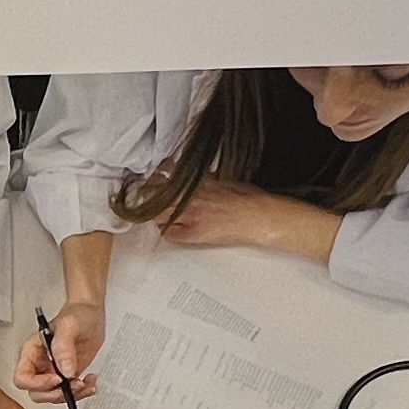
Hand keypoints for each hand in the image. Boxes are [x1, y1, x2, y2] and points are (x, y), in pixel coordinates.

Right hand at [17, 298, 105, 405]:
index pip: (23, 378)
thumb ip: (64, 348)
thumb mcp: (68, 326)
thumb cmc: (76, 315)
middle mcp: (40, 365)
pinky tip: (90, 381)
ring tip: (85, 384)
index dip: (37, 384)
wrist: (91, 314)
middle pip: (37, 393)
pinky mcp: (68, 376)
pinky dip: (82, 392)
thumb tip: (66, 371)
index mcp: (32, 352)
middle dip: (55, 394)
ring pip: (55, 396)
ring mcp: (53, 372)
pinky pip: (70, 393)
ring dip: (71, 395)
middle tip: (73, 386)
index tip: (57, 378)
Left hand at [159, 178, 342, 261]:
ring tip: (157, 213)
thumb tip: (196, 182)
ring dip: (155, 213)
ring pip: (157, 213)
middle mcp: (191, 195)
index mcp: (199, 180)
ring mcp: (190, 215)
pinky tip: (172, 228)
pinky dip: (168, 231)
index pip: (164, 174)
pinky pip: (169, 233)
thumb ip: (207, 181)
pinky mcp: (194, 234)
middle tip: (145, 197)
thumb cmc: (251, 200)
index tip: (150, 179)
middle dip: (147, 195)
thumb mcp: (226, 181)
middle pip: (153, 193)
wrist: (263, 218)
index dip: (154, 178)